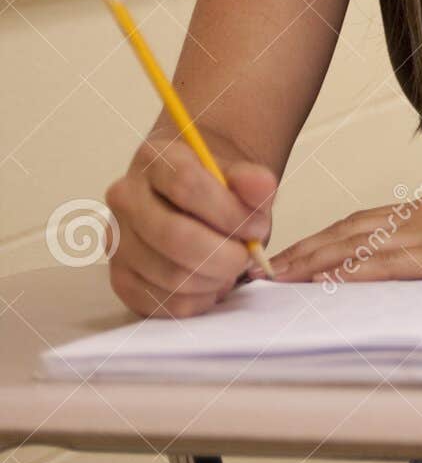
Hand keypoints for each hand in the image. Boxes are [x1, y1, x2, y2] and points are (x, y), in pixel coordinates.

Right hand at [105, 131, 276, 317]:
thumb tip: (262, 185)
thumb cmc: (215, 191)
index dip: (230, 212)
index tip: (257, 226)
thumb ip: (253, 180)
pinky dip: (200, 299)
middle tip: (247, 256)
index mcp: (154, 159)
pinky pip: (166, 302)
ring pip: (172, 275)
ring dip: (215, 278)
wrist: (190, 203)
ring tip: (231, 266)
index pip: (187, 185)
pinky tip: (212, 281)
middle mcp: (126, 198)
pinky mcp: (121, 278)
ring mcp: (117, 240)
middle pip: (175, 236)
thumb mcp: (238, 176)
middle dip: (224, 255)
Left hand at [268, 186, 421, 284]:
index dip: (327, 240)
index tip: (296, 257)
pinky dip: (351, 272)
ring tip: (278, 276)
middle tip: (267, 268)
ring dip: (314, 257)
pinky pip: (388, 263)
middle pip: (350, 229)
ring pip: (358, 242)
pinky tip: (325, 283)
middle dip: (306, 248)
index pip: (367, 223)